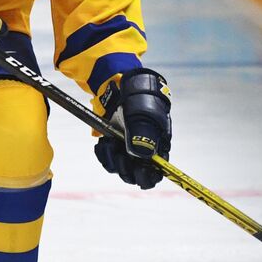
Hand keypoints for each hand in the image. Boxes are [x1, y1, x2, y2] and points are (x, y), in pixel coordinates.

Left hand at [93, 69, 171, 188]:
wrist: (119, 85)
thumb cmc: (136, 97)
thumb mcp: (141, 113)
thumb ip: (143, 134)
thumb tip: (143, 156)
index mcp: (158, 144)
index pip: (158, 171)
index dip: (149, 176)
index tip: (138, 170)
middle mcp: (144, 150)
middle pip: (137, 174)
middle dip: (126, 168)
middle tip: (118, 153)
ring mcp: (128, 148)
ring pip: (121, 168)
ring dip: (112, 161)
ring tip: (108, 144)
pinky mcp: (115, 145)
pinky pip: (109, 159)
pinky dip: (104, 154)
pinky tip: (103, 143)